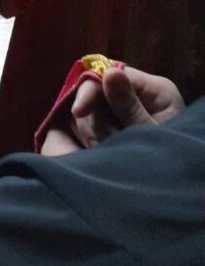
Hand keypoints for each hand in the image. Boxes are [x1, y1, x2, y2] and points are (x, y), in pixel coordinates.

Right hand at [41, 66, 184, 156]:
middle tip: (105, 146)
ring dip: (95, 135)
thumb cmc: (172, 163)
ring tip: (110, 154)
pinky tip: (104, 154)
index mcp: (154, 89)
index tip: (78, 111)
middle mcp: (140, 95)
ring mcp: (127, 112)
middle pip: (97, 94)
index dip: (90, 90)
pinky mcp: (118, 128)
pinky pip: (94, 127)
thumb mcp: (151, 135)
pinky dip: (94, 141)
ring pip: (92, 113)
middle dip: (96, 122)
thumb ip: (130, 106)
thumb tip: (110, 72)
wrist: (185, 193)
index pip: (111, 73)